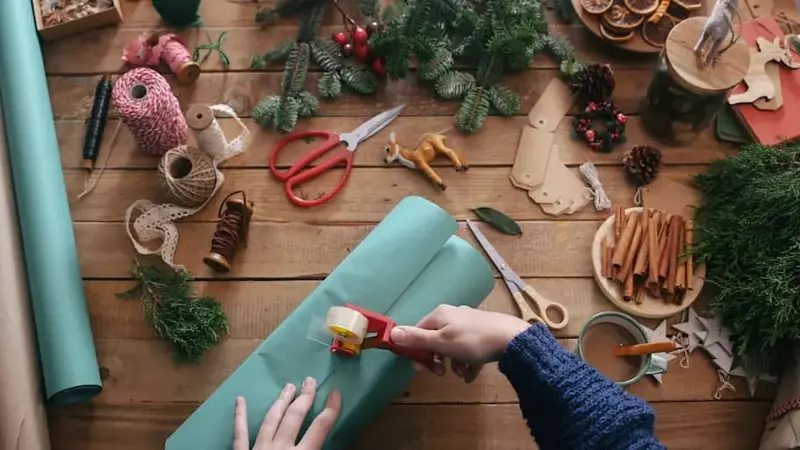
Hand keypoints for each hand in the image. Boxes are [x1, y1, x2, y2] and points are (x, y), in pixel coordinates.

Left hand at [233, 377, 341, 449]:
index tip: (336, 392)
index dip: (331, 408)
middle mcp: (281, 447)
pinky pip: (239, 434)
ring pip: (272, 419)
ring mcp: (258, 448)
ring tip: (289, 386)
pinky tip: (239, 400)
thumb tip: (324, 441)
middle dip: (305, 397)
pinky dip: (239, 416)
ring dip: (281, 401)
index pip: (320, 427)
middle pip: (295, 416)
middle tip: (310, 381)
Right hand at [390, 305, 529, 382]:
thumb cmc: (471, 340)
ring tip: (462, 374)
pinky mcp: (484, 333)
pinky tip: (472, 374)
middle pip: (436, 340)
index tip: (420, 368)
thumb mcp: (441, 342)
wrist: (510, 339)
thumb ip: (416, 339)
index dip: (416, 350)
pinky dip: (468, 363)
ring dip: (454, 363)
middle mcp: (453, 316)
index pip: (418, 331)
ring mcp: (470, 324)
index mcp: (440, 315)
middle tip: (440, 373)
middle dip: (436, 359)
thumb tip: (391, 332)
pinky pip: (469, 351)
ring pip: (453, 347)